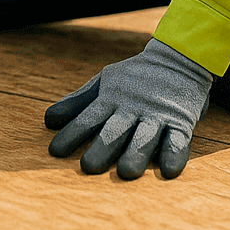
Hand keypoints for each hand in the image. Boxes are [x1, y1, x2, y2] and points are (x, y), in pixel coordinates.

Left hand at [44, 38, 212, 179]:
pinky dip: (174, 154)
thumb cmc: (136, 77)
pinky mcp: (181, 121)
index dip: (72, 134)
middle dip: (102, 148)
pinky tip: (169, 170)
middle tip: (88, 166)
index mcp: (112, 99)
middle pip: (115, 130)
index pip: (88, 118)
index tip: (55, 151)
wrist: (179, 57)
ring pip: (145, 137)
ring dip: (136, 154)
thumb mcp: (105, 83)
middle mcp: (133, 108)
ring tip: (126, 172)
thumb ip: (78, 102)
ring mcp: (157, 115)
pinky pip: (178, 140)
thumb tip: (48, 120)